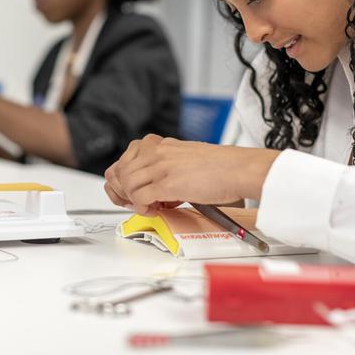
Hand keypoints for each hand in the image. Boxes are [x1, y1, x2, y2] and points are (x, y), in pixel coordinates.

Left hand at [104, 134, 279, 216]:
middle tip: (134, 203)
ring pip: (126, 185)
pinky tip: (156, 209)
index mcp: (157, 144)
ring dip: (133, 201)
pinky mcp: (167, 183)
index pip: (123, 160)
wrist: (236, 168)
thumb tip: (150, 187)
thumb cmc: (217, 166)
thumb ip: (162, 166)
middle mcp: (155, 152)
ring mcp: (159, 166)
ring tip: (150, 206)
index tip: (127, 193)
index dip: (121, 180)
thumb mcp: (182, 157)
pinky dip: (143, 208)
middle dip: (122, 192)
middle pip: (118, 173)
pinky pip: (138, 198)